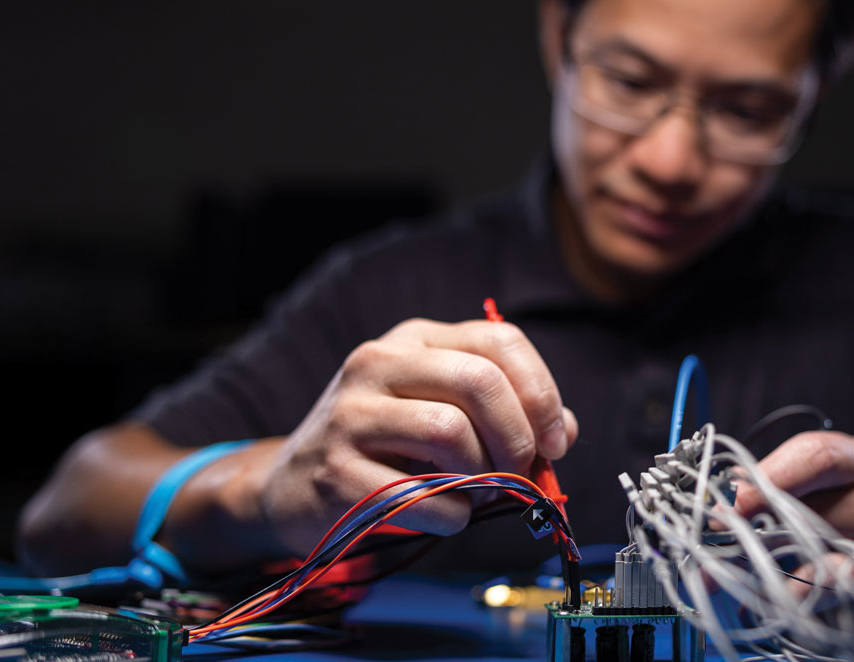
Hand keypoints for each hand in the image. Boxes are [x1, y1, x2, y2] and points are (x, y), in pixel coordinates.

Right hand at [254, 318, 578, 556]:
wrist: (290, 487)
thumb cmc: (382, 449)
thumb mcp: (439, 410)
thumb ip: (505, 413)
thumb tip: (563, 432)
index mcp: (415, 339)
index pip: (500, 340)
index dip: (542, 392)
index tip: (554, 440)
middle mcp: (379, 363)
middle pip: (480, 380)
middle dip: (517, 435)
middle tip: (519, 471)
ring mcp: (351, 414)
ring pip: (450, 430)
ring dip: (483, 475)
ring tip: (476, 492)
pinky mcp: (336, 470)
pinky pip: (421, 493)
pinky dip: (453, 514)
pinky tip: (447, 514)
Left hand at [734, 431, 853, 596]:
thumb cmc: (852, 510)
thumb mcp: (822, 483)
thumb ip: (776, 487)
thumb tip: (720, 510)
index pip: (815, 457)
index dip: (765, 480)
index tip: (725, 506)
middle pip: (811, 512)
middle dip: (755, 535)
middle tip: (717, 551)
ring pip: (822, 561)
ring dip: (775, 574)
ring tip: (745, 579)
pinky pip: (836, 595)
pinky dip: (802, 599)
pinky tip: (783, 599)